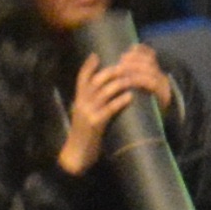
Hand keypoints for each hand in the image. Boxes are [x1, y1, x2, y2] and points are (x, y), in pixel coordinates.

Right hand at [59, 44, 175, 169]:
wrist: (78, 154)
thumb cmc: (86, 134)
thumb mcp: (86, 113)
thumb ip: (93, 101)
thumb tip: (109, 89)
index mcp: (78, 99)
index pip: (82, 78)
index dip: (88, 66)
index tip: (96, 55)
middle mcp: (81, 103)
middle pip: (97, 80)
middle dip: (113, 71)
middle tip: (126, 65)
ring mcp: (87, 113)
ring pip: (104, 91)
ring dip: (120, 83)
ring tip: (132, 78)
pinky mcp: (95, 124)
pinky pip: (109, 108)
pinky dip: (120, 101)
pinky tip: (130, 97)